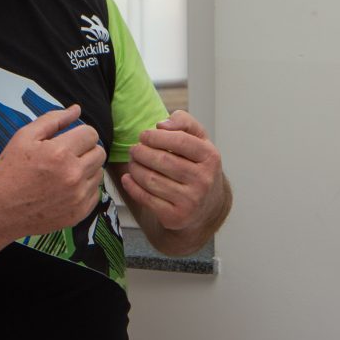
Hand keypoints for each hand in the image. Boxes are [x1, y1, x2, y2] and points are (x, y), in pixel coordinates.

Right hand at [0, 104, 104, 238]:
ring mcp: (78, 197)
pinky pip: (95, 194)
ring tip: (64, 173)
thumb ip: (53, 119)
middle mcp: (73, 175)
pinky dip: (84, 189)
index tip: (68, 140)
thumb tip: (77, 109)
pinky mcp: (79, 213)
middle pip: (99, 153)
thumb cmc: (8, 171)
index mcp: (60, 153)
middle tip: (67, 156)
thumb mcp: (24, 137)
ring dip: (86, 170)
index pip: (91, 134)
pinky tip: (66, 189)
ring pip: (99, 173)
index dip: (80, 134)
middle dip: (85, 150)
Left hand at [120, 110, 224, 233]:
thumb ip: (184, 122)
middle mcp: (204, 180)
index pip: (180, 141)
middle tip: (134, 149)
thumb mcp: (200, 141)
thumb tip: (162, 125)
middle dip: (142, 152)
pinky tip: (128, 178)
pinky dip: (132, 186)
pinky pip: (146, 199)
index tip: (144, 135)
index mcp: (211, 158)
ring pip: (151, 180)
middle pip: (163, 160)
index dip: (156, 136)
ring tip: (132, 162)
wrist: (207, 206)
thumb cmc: (198, 166)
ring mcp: (190, 201)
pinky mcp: (176, 217)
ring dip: (135, 168)